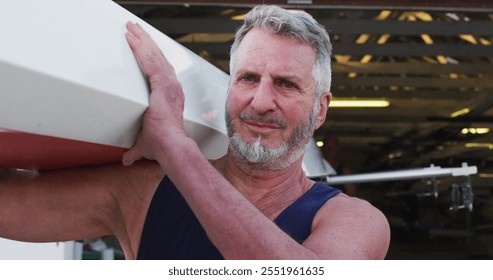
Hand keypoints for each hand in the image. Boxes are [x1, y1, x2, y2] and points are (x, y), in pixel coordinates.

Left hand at [122, 22, 186, 165]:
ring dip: (142, 40)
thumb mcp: (144, 144)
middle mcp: (172, 87)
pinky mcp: (162, 85)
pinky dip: (141, 48)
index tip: (143, 47)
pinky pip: (150, 61)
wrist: (170, 147)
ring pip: (154, 56)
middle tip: (135, 29)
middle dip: (146, 42)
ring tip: (131, 28)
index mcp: (169, 97)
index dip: (151, 58)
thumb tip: (127, 159)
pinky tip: (132, 38)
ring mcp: (169, 85)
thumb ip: (135, 150)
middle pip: (158, 58)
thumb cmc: (163, 146)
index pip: (160, 71)